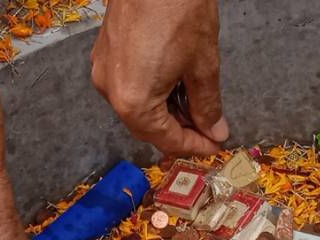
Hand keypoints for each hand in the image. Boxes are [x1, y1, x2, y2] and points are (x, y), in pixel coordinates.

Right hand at [91, 0, 226, 155]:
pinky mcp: (105, 52)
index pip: (166, 139)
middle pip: (147, 127)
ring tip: (198, 105)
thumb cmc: (178, 9)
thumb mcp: (202, 64)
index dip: (194, 147)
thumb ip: (207, 105)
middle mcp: (111, 90)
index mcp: (133, 101)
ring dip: (167, 112)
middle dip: (180, 131)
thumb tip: (214, 130)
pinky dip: (154, 93)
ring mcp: (104, 69)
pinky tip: (176, 84)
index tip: (215, 145)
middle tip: (210, 129)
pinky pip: (129, 86)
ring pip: (138, 107)